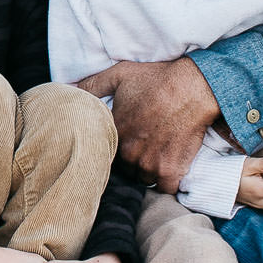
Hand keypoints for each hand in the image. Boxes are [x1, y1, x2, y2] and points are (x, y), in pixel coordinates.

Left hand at [78, 58, 218, 193]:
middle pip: (124, 168)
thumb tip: (70, 89)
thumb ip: (92, 85)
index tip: (123, 141)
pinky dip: (167, 181)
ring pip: (143, 178)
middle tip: (144, 146)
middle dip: (131, 160)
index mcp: (113, 132)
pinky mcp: (170, 171)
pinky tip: (170, 166)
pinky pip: (164, 188)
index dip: (113, 147)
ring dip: (148, 171)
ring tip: (157, 154)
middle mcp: (128, 153)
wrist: (193, 88)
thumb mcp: (119, 74)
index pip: (104, 151)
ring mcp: (149, 164)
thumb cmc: (156, 80)